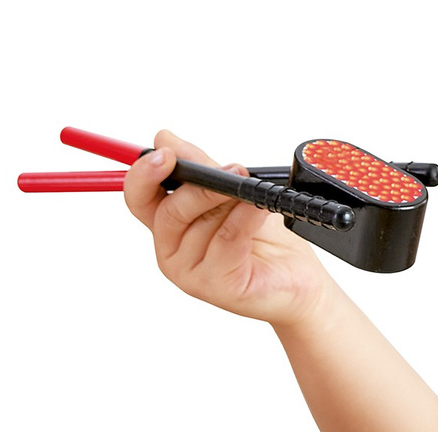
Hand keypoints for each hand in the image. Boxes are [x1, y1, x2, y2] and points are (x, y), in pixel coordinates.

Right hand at [123, 130, 332, 325]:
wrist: (298, 278)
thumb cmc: (266, 240)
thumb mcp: (233, 194)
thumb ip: (201, 168)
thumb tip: (166, 139)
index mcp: (171, 226)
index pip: (140, 197)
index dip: (144, 174)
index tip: (165, 154)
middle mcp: (174, 251)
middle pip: (168, 212)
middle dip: (201, 186)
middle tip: (233, 170)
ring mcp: (191, 273)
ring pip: (200, 225)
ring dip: (231, 202)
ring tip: (256, 194)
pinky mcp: (217, 287)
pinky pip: (226, 241)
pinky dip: (245, 219)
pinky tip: (259, 209)